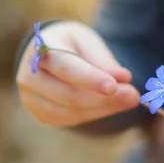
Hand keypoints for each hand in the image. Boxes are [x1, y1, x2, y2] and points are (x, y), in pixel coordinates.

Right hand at [16, 21, 140, 125]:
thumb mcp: (89, 43)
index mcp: (40, 49)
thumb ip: (104, 61)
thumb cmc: (72, 45)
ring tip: (130, 99)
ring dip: (103, 109)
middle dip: (104, 98)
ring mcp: (32, 98)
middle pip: (68, 94)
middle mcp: (29, 75)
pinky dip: (94, 114)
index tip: (114, 86)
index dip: (89, 78)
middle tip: (134, 96)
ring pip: (70, 111)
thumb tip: (124, 78)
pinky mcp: (41, 113)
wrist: (49, 55)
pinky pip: (70, 119)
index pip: (65, 67)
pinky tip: (112, 106)